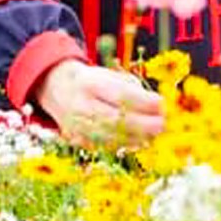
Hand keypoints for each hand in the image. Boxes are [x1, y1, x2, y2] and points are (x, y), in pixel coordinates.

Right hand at [32, 59, 163, 148]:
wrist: (56, 90)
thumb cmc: (92, 81)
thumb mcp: (109, 75)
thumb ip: (132, 88)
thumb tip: (157, 105)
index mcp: (89, 85)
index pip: (119, 95)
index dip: (143, 102)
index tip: (163, 104)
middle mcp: (80, 107)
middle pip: (116, 119)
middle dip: (144, 124)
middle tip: (164, 124)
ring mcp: (77, 127)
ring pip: (112, 136)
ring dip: (138, 137)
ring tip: (158, 134)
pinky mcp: (78, 141)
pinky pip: (106, 145)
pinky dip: (127, 144)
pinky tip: (143, 141)